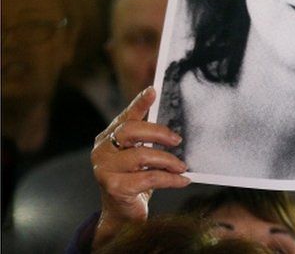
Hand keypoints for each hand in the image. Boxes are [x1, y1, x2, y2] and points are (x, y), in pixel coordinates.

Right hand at [90, 87, 188, 248]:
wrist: (122, 213)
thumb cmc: (135, 179)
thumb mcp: (140, 156)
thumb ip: (148, 139)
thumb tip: (173, 126)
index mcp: (107, 138)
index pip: (126, 116)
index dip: (139, 103)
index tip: (153, 90)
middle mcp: (101, 150)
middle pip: (130, 130)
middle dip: (158, 133)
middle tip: (178, 140)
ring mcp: (104, 169)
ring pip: (142, 156)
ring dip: (168, 160)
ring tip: (183, 166)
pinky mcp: (114, 187)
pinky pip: (150, 177)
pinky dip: (170, 179)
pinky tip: (182, 180)